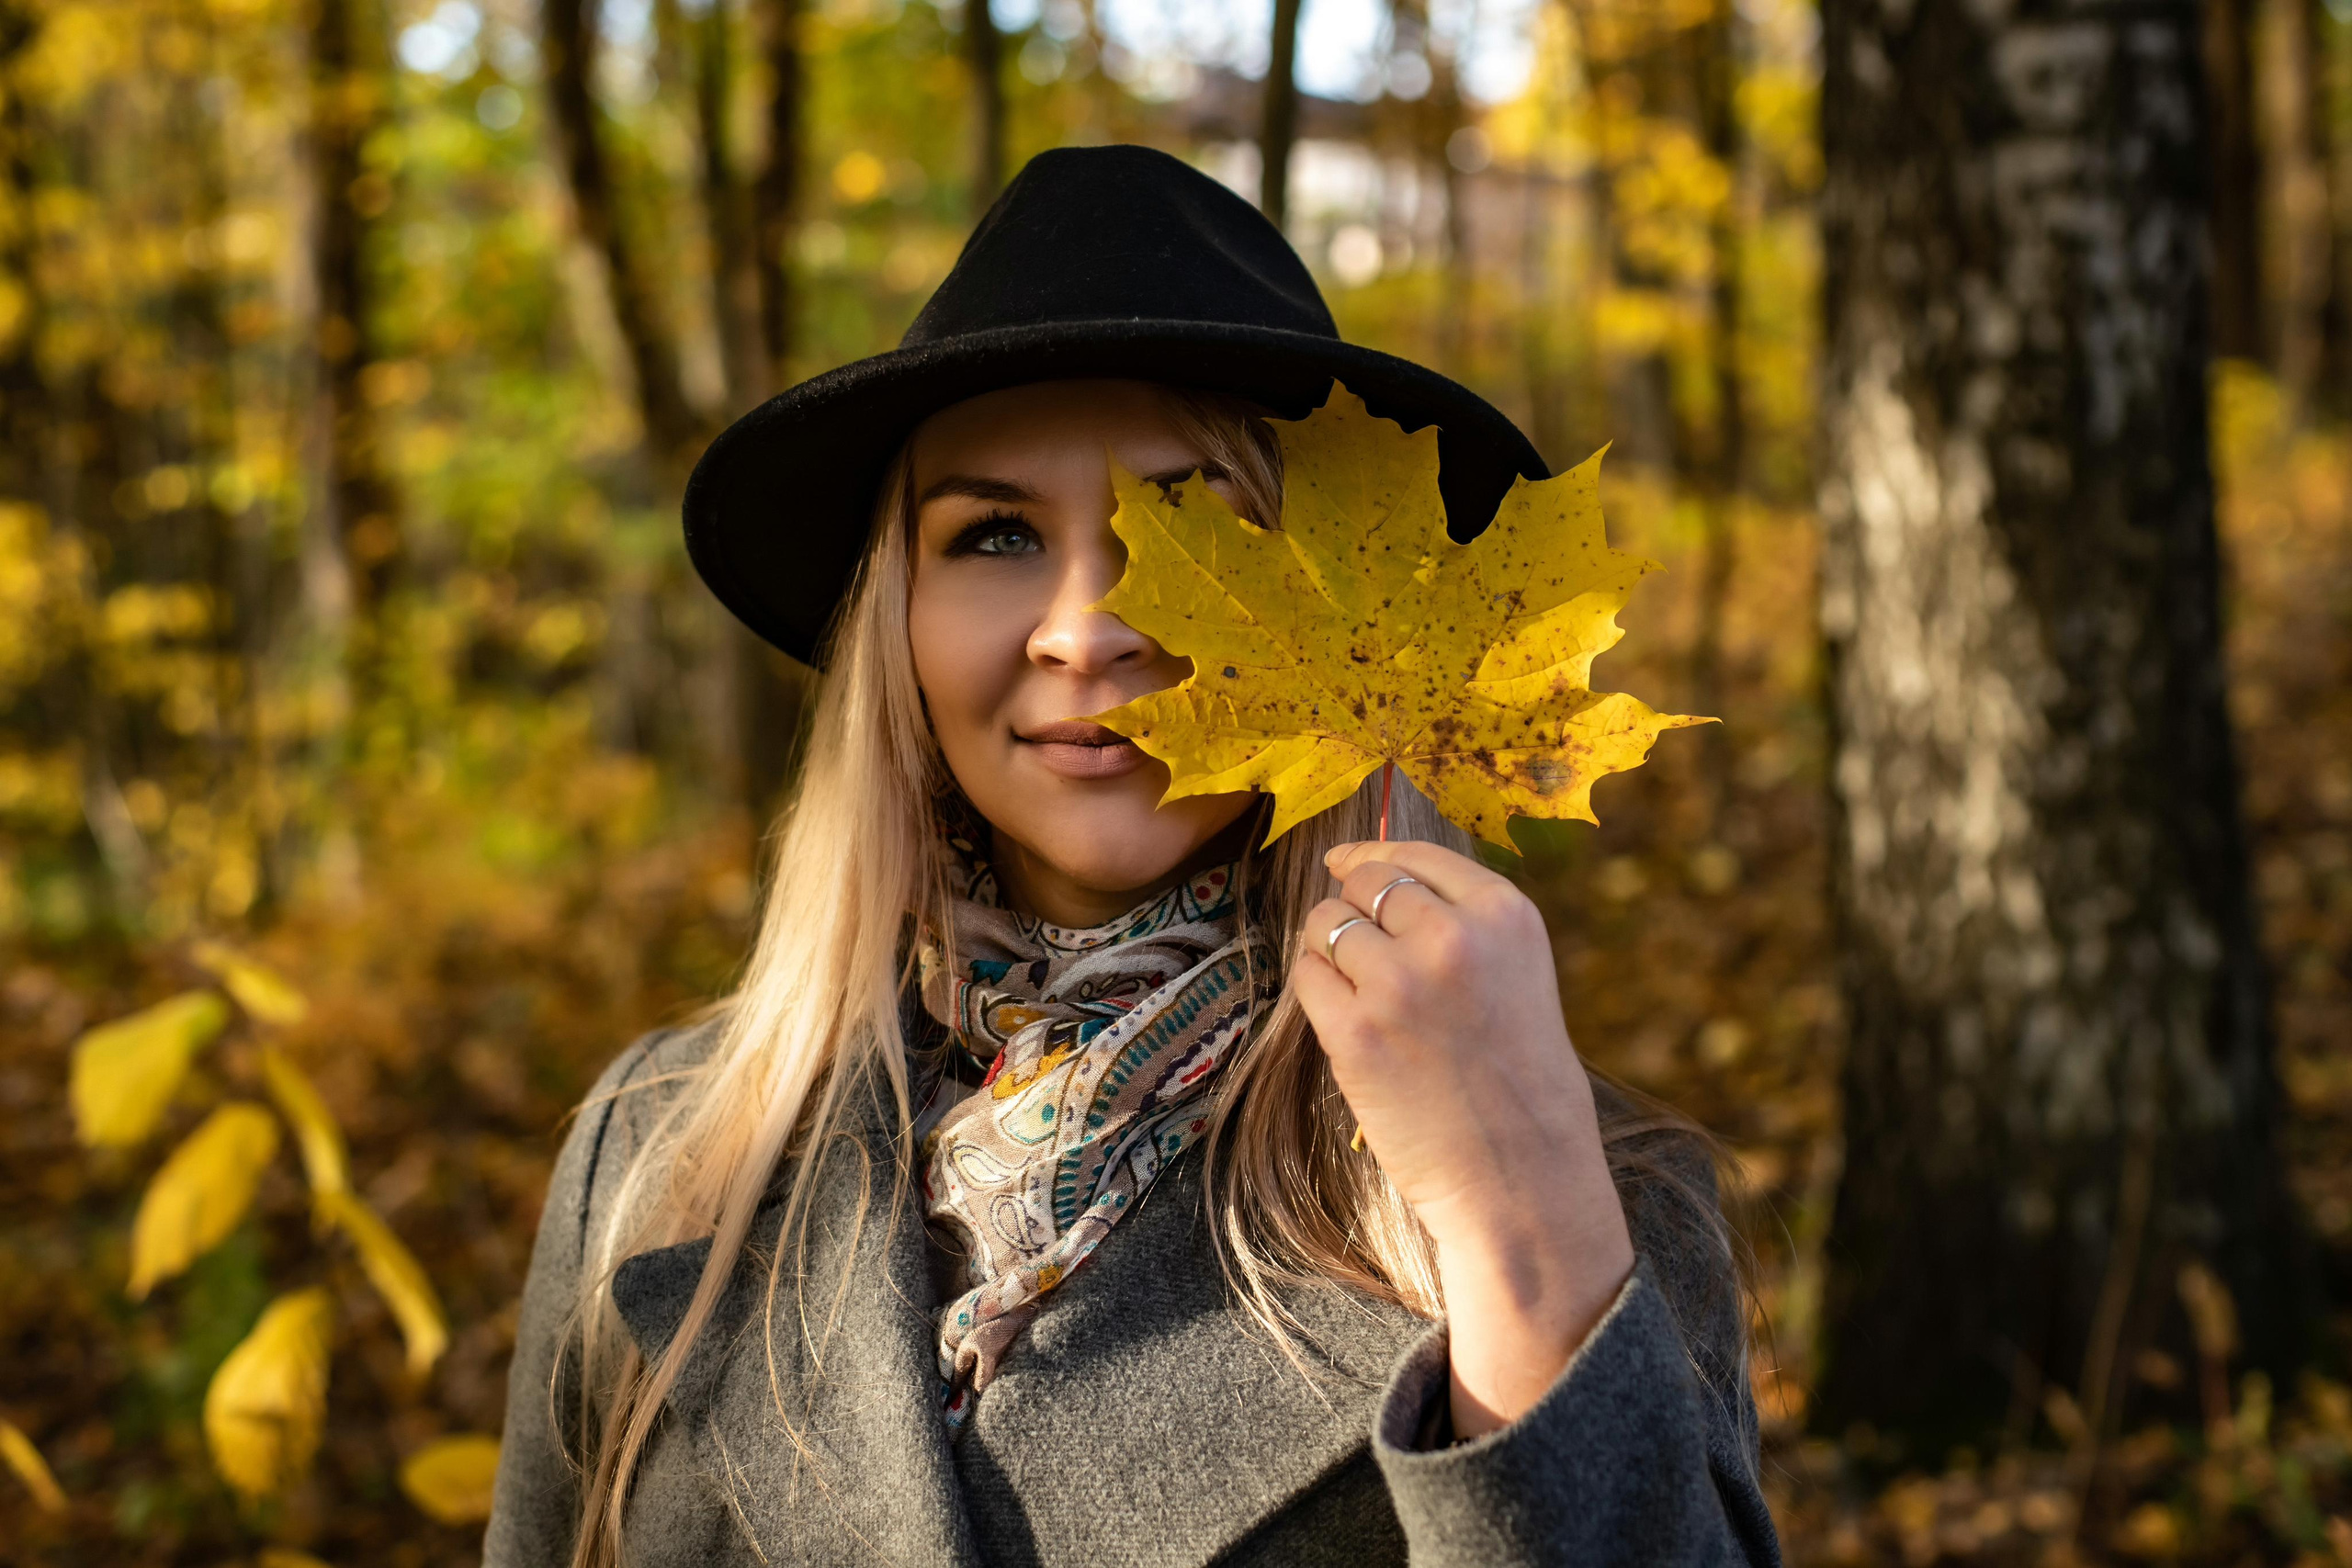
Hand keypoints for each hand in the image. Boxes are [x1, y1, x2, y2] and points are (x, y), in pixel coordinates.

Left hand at [1295, 840, 1635, 1437]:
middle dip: (1351, 904)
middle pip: (1366, 884)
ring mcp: (1399, 983)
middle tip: (1354, 938)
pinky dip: (1313, 986)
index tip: (1347, 863)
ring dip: (1326, 944)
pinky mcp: (1355, 1033)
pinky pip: (1306, 976)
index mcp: (1504, 915)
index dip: (1372, 859)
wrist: (1523, 1176)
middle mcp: (1452, 936)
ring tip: (1352, 983)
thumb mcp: (1519, 975)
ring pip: (1326, 923)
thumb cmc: (1521, 1082)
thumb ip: (1464, 924)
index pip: (1416, 857)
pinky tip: (1339, 1011)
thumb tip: (1375, 877)